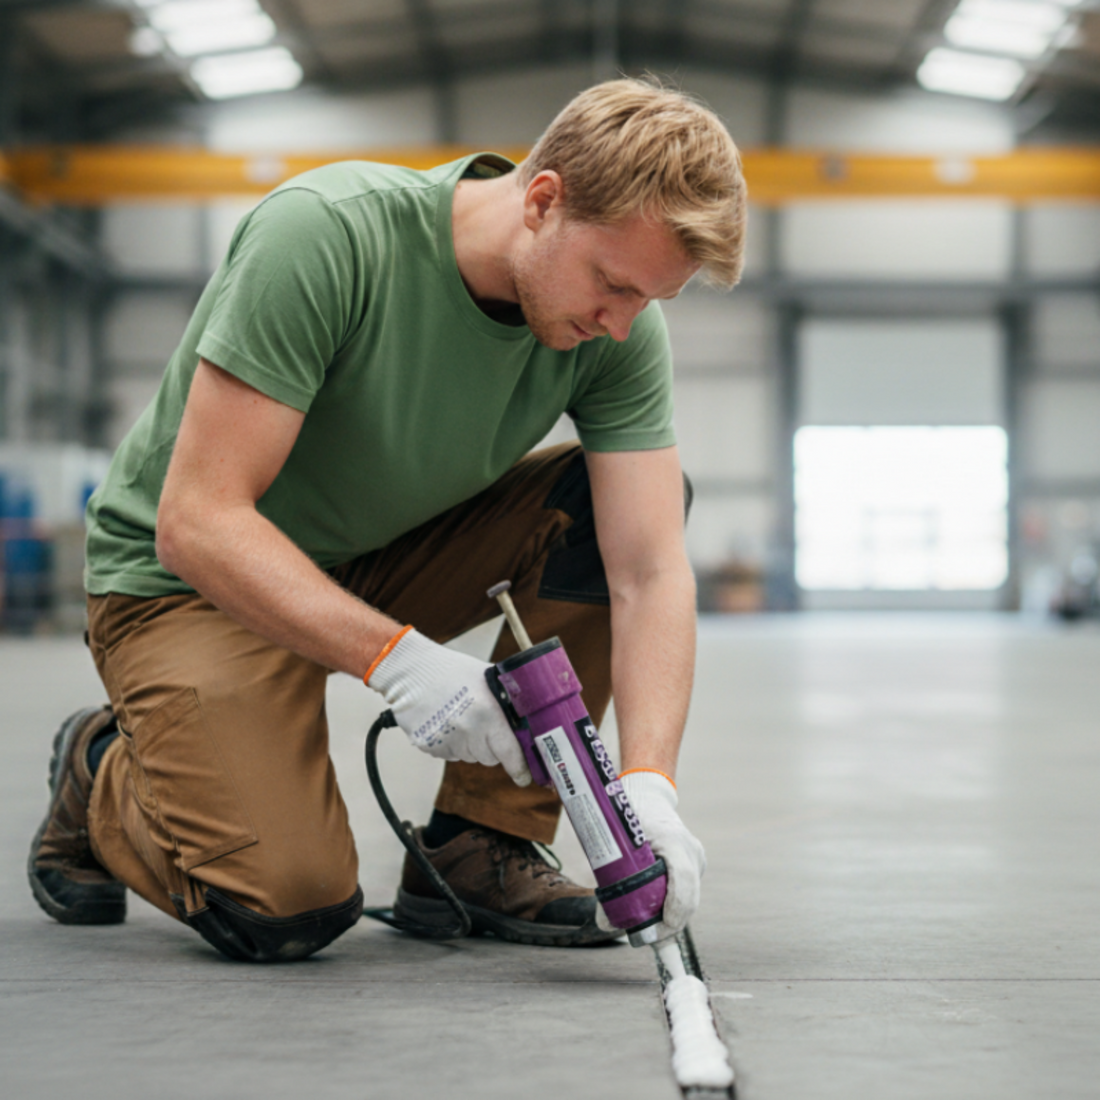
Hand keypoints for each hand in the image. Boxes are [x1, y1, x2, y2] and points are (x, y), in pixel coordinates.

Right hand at [367, 628, 531, 786]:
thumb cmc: (452, 671)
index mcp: (488, 713)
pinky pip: (450, 754)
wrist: (411, 671)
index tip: (524, 778)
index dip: (519, 768)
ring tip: (460, 717)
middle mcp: (468, 730)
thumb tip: (526, 723)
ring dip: (470, 744)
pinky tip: (445, 721)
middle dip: (492, 747)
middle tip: (483, 724)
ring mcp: (447, 741)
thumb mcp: (487, 679)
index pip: (509, 753)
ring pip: (470, 757)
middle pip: (490, 758)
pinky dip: (451, 743)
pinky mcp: (429, 747)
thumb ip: (507, 702)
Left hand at [596, 770, 704, 940]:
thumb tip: (607, 922)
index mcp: (671, 838)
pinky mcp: (694, 864)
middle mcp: (689, 848)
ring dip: (672, 918)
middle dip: (670, 923)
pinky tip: (659, 919)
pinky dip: (674, 907)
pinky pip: (688, 892)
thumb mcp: (615, 842)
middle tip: (648, 939)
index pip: (682, 877)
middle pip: (689, 896)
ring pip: (690, 898)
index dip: (675, 905)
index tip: (662, 925)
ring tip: (651, 933)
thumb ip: (611, 880)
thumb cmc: (628, 817)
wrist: (648, 797)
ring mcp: (695, 857)